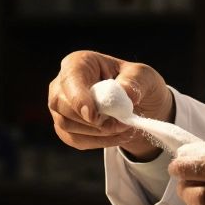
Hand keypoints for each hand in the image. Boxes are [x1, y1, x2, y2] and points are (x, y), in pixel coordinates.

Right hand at [47, 50, 173, 160]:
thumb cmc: (136, 84)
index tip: (93, 116)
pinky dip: (99, 142)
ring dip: (98, 132)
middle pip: (62, 104)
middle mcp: (63, 83)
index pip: (70, 78)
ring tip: (124, 128)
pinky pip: (75, 139)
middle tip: (122, 124)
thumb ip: (134, 81)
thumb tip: (124, 92)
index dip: (78, 98)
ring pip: (67, 125)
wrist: (139, 106)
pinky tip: (118, 136)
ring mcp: (61, 107)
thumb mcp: (143, 76)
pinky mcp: (65, 128)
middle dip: (93, 120)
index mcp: (79, 63)